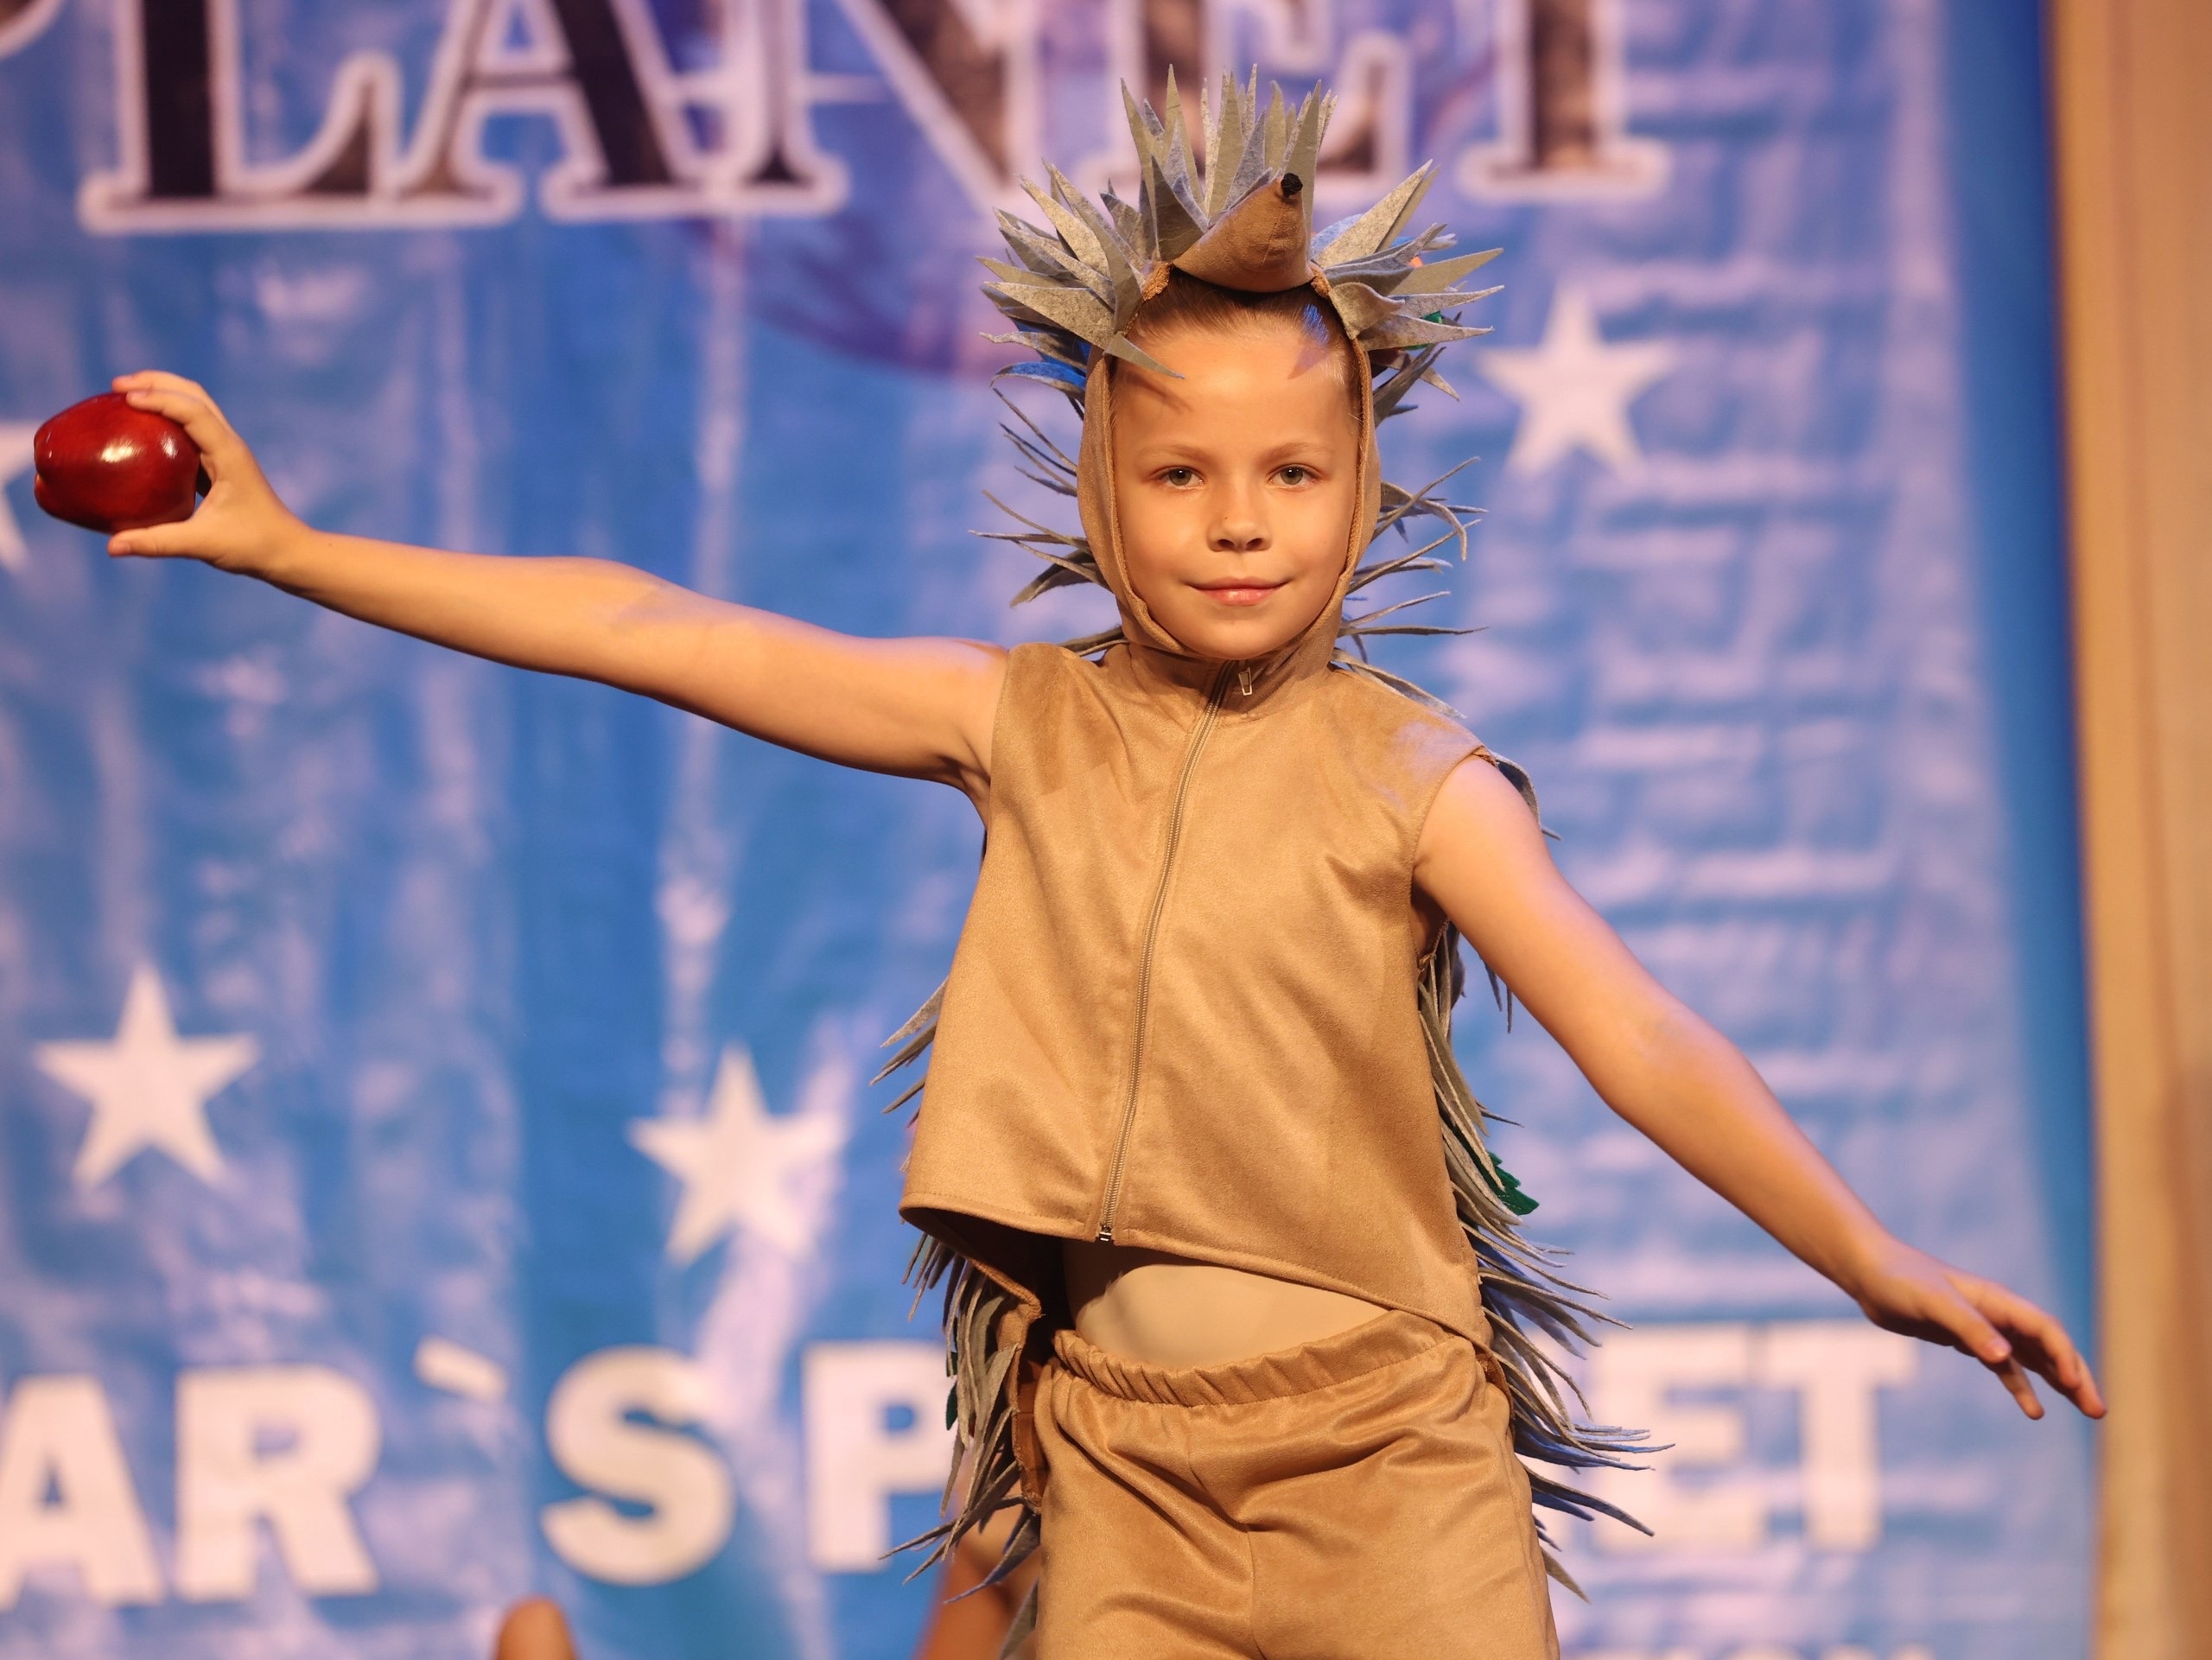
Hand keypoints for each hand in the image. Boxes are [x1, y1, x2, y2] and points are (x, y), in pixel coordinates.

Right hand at [104, 372, 302, 573]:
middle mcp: (229, 445)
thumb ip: (157, 543)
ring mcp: (226, 453)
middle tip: (116, 385)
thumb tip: (112, 547)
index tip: (123, 397)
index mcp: (229, 454)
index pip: (193, 411)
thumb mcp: (203, 544)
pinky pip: (192, 431)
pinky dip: (167, 421)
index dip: (159, 398)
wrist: (288, 552)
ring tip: (124, 397)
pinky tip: (142, 432)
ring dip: (163, 395)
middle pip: (194, 396)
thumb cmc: (254, 546)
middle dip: (157, 383)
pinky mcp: (221, 464)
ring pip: (195, 408)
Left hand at [1845, 1235, 2103, 1420]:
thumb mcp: (1933, 1302)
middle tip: (2098, 1410)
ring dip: (2060, 1381)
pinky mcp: (1966, 1339)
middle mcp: (1998, 1313)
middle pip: (2049, 1346)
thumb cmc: (1900, 1279)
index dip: (2065, 1356)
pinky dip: (2021, 1386)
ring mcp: (1984, 1327)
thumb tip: (2004, 1356)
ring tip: (2086, 1410)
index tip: (2076, 1387)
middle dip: (2076, 1376)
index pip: (2045, 1329)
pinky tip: (2035, 1410)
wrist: (1869, 1273)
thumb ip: (1968, 1327)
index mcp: (1997, 1301)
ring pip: (2034, 1357)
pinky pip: (2005, 1366)